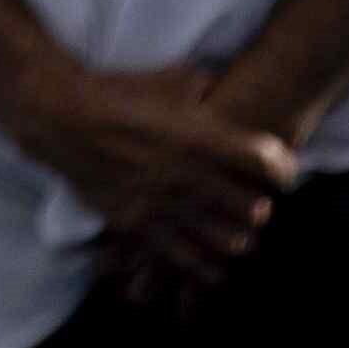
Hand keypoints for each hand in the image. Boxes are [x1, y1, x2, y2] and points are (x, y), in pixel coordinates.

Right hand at [6, 58, 296, 294]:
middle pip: (249, 205)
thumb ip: (200, 85)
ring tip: (243, 236)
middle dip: (260, 207)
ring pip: (222, 236)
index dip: (282, 169)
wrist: (62, 116)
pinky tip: (217, 270)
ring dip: (238, 237)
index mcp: (198, 135)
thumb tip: (220, 86)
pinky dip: (204, 265)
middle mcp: (186, 173)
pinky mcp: (138, 223)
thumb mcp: (165, 77)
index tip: (286, 174)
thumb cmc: (116, 91)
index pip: (262, 160)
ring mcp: (162, 202)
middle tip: (260, 206)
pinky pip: (182, 255)